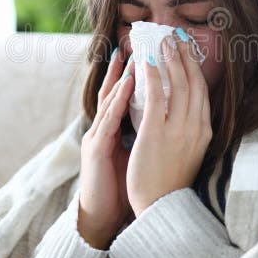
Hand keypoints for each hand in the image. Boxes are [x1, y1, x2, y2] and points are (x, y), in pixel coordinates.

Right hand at [78, 49, 134, 248]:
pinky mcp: (95, 148)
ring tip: (131, 56)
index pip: (124, 94)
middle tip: (135, 43)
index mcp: (114, 128)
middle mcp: (103, 127)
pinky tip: (126, 86)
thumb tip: (162, 114)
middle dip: (123, 67)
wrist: (105, 214)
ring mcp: (97, 136)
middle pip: (112, 90)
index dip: (133, 74)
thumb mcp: (135, 151)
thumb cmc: (122, 184)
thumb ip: (143, 130)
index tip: (146, 53)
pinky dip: (117, 100)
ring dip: (120, 76)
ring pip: (109, 100)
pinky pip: (109, 119)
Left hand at [126, 30, 212, 216]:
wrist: (160, 206)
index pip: (202, 91)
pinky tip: (144, 62)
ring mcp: (178, 130)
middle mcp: (196, 127)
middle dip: (184, 56)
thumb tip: (183, 104)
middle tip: (174, 36)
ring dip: (169, 59)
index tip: (187, 48)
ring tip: (161, 41)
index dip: (194, 67)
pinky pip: (156, 96)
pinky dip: (151, 76)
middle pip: (193, 82)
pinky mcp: (156, 133)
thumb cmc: (170, 179)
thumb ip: (189, 127)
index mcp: (204, 130)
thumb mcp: (189, 150)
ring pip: (177, 84)